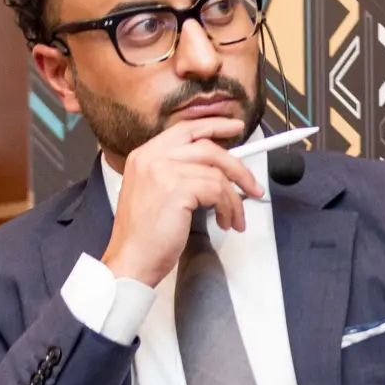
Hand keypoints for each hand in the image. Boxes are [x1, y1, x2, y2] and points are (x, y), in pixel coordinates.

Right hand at [100, 114, 260, 286]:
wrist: (131, 259)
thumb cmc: (145, 235)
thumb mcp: (157, 193)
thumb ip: (179, 173)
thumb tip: (217, 170)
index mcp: (145, 155)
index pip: (186, 129)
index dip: (214, 126)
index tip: (235, 128)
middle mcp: (151, 157)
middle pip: (208, 148)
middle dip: (238, 168)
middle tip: (252, 186)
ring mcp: (162, 171)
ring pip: (217, 173)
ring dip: (234, 199)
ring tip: (234, 218)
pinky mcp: (176, 189)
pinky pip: (217, 191)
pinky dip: (228, 208)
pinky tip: (224, 221)